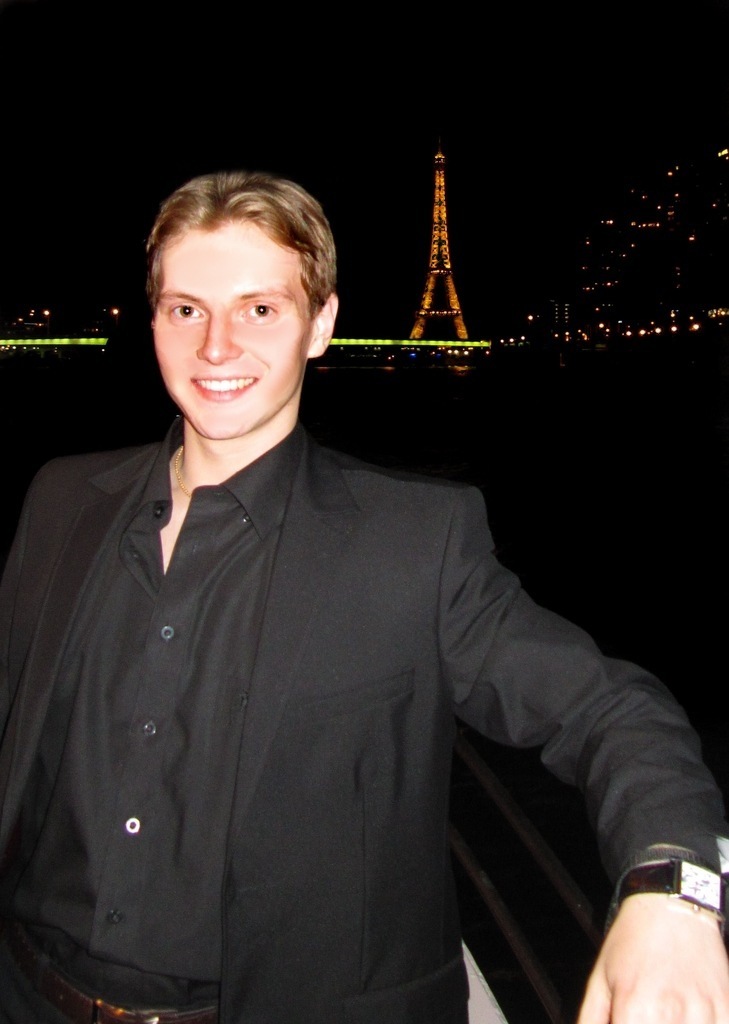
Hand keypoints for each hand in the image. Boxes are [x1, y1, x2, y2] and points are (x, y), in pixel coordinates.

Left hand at [576, 893, 728, 1022]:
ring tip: (663, 1015)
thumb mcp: (600, 979)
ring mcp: (705, 1012)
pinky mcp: (727, 1008)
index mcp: (635, 1009)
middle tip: (641, 1019)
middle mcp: (672, 1014)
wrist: (671, 905)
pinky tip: (687, 1017)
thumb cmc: (632, 941)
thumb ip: (592, 1021)